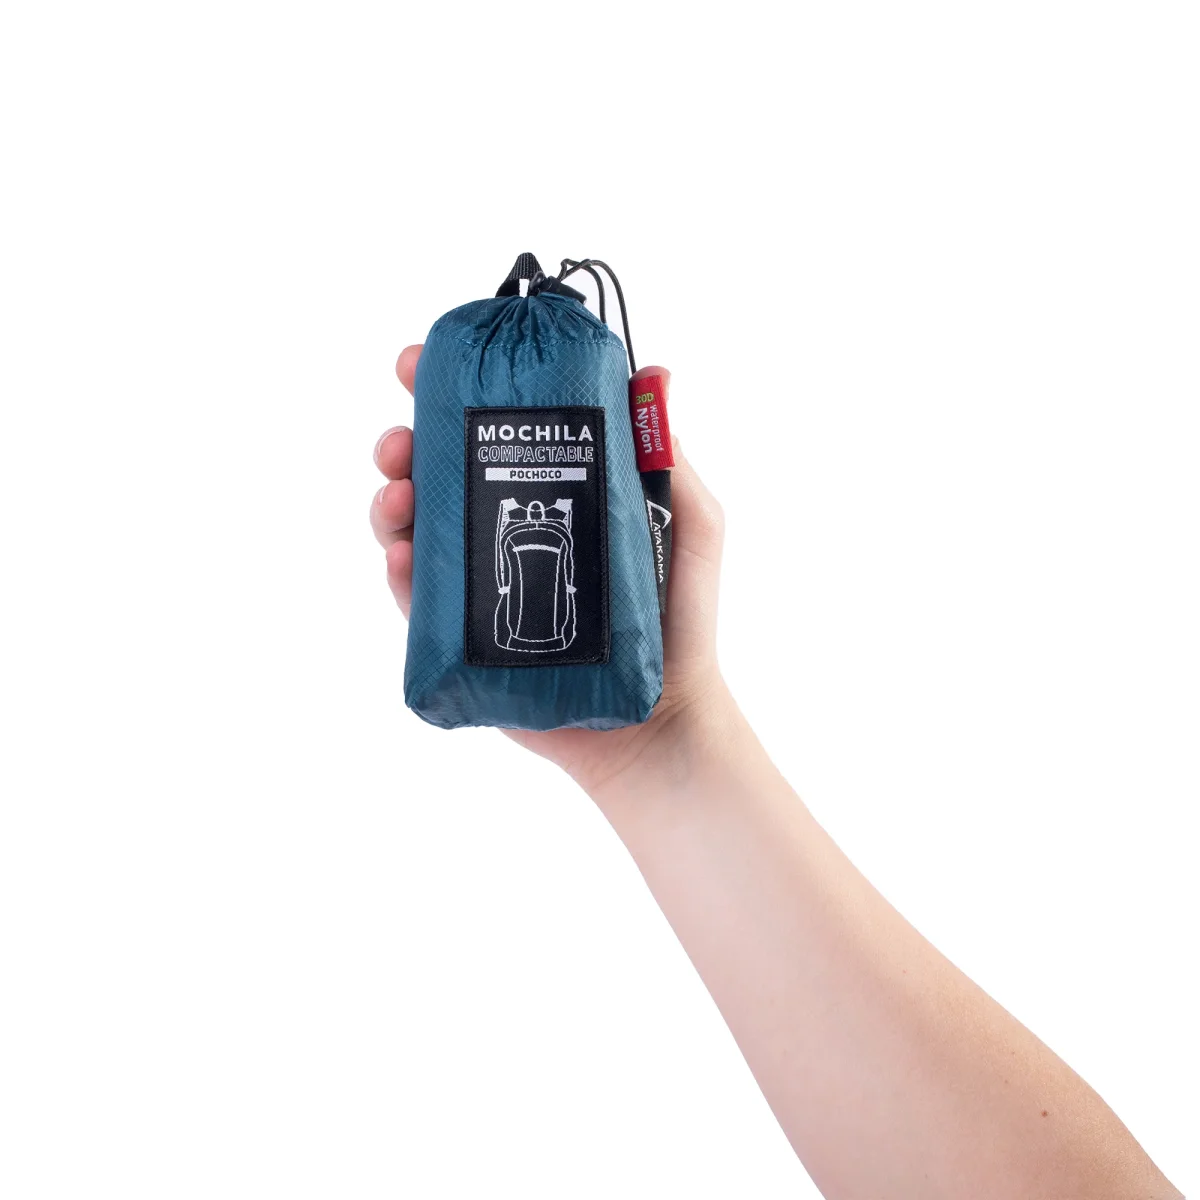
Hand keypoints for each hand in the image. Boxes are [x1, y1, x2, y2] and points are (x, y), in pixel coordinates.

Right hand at [371, 344, 734, 801]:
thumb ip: (670, 458)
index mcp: (556, 494)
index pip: (498, 430)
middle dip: (406, 440)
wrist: (663, 719)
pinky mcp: (468, 638)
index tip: (424, 363)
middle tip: (399, 434)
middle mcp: (512, 532)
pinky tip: (402, 554)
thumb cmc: (683, 623)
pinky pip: (417, 600)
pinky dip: (400, 571)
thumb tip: (655, 372)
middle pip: (441, 472)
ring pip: (416, 528)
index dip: (453, 391)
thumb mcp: (691, 524)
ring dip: (391, 499)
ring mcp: (485, 583)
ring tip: (396, 493)